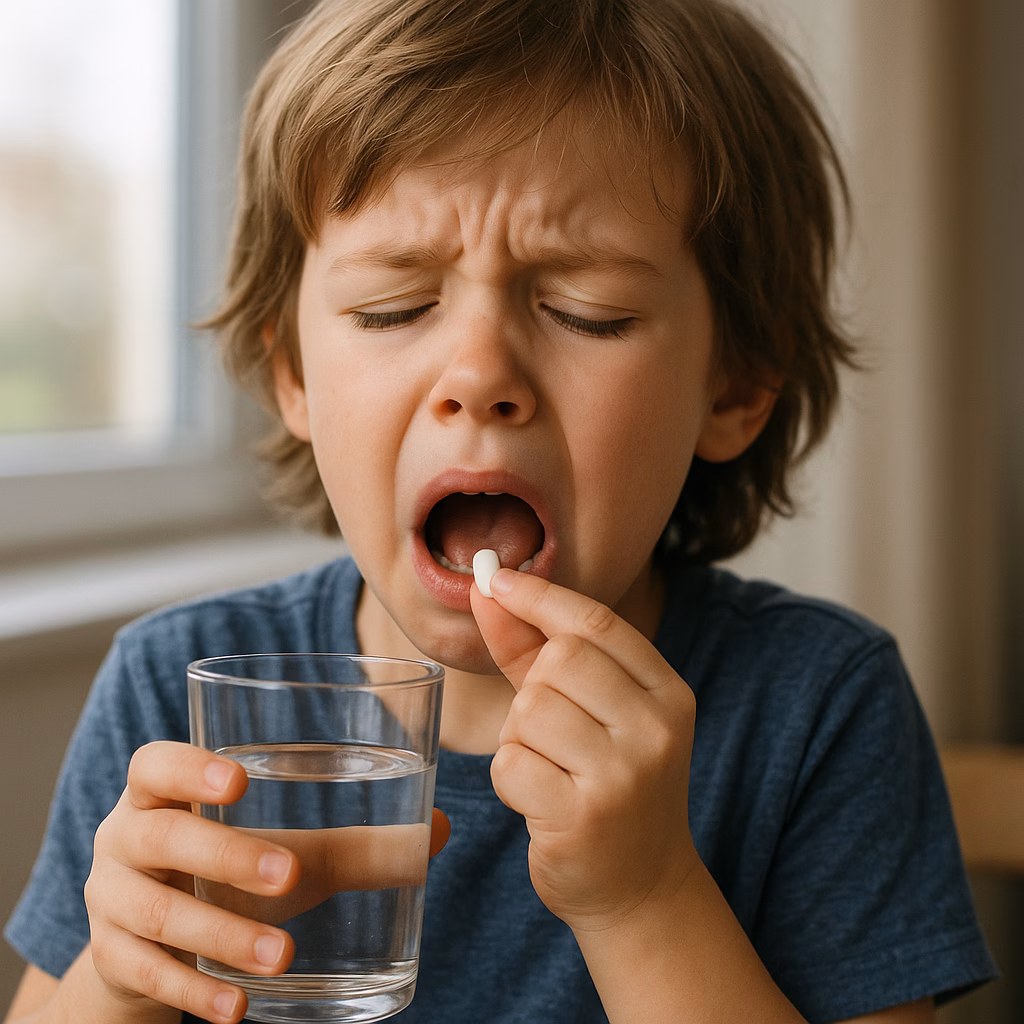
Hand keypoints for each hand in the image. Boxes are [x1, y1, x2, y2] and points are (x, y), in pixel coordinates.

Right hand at [84, 741, 450, 1023]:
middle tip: (290, 875)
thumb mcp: (276, 851)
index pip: (154, 764)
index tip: (240, 778)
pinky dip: (196, 992)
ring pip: (157, 912)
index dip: (188, 765)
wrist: (147, 947)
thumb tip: (437, 831)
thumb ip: (348, 843)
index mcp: (161, 795)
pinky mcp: (113, 961)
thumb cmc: (225, 874)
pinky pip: (147, 975)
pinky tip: (239, 1008)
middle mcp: (125, 839)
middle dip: (225, 856)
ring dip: (223, 936)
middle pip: (160, 836)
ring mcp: (110, 902)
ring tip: (285, 957)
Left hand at [471, 569, 699, 934]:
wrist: (640, 887)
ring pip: (529, 710)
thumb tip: (488, 589)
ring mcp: (625, 775)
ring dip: (519, 738)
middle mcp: (657, 729)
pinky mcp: (584, 817)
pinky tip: (540, 800)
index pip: (597, 623)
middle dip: (534, 689)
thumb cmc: (608, 784)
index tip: (495, 578)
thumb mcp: (590, 712)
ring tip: (549, 769)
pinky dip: (510, 778)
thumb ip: (536, 650)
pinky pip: (511, 763)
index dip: (539, 596)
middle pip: (560, 660)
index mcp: (668, 693)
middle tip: (550, 732)